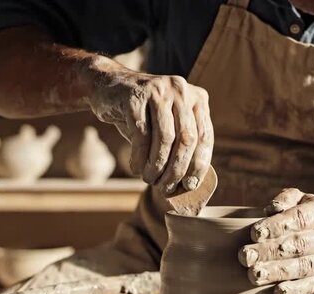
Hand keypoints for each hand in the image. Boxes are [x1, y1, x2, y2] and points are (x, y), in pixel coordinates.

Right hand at [84, 56, 212, 192]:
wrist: (108, 86)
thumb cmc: (144, 114)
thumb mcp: (169, 124)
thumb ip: (183, 145)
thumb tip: (192, 184)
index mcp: (198, 98)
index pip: (205, 137)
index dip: (198, 165)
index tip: (190, 186)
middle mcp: (182, 91)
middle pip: (186, 139)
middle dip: (177, 170)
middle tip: (166, 188)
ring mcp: (159, 90)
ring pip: (165, 138)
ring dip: (157, 166)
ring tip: (150, 180)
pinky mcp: (135, 96)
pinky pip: (141, 134)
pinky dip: (139, 157)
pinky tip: (135, 168)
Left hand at [238, 188, 313, 293]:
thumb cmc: (309, 217)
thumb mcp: (301, 200)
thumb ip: (286, 200)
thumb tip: (271, 209)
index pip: (300, 218)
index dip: (277, 226)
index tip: (254, 233)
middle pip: (299, 244)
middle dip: (270, 251)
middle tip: (245, 256)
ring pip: (304, 266)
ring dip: (278, 272)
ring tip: (254, 275)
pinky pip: (312, 286)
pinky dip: (295, 290)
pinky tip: (277, 293)